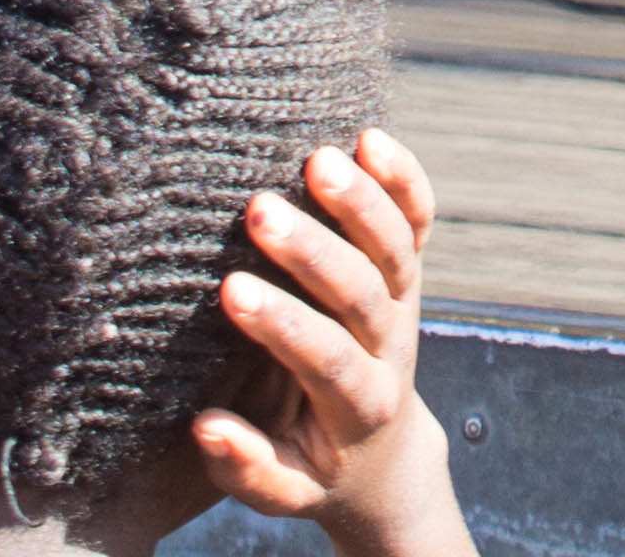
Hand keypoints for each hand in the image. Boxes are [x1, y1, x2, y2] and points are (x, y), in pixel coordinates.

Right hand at [195, 131, 470, 556]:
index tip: (231, 291)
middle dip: (313, 252)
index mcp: (359, 406)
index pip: (327, 360)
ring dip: (360, 202)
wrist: (382, 455)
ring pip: (396, 247)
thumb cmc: (312, 466)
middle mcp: (392, 346)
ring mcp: (405, 301)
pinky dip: (403, 177)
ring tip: (316, 159)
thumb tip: (208, 427)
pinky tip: (368, 136)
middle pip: (363, 293)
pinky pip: (417, 219)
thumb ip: (246, 466)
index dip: (284, 325)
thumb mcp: (281, 488)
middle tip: (260, 212)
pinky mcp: (407, 270)